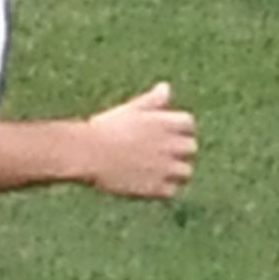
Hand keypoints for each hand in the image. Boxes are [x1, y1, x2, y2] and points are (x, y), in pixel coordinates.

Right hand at [80, 82, 196, 202]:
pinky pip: (171, 191)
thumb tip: (166, 88)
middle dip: (179, 151)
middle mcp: (172, 144)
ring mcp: (166, 167)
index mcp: (167, 122)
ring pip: (185, 172)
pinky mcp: (155, 187)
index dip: (177, 130)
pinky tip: (144, 185)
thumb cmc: (104, 129)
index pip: (188, 124)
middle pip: (191, 148)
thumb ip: (152, 100)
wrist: (87, 154)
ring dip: (174, 173)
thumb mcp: (130, 109)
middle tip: (158, 155)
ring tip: (154, 173)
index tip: (162, 135)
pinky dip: (162, 190)